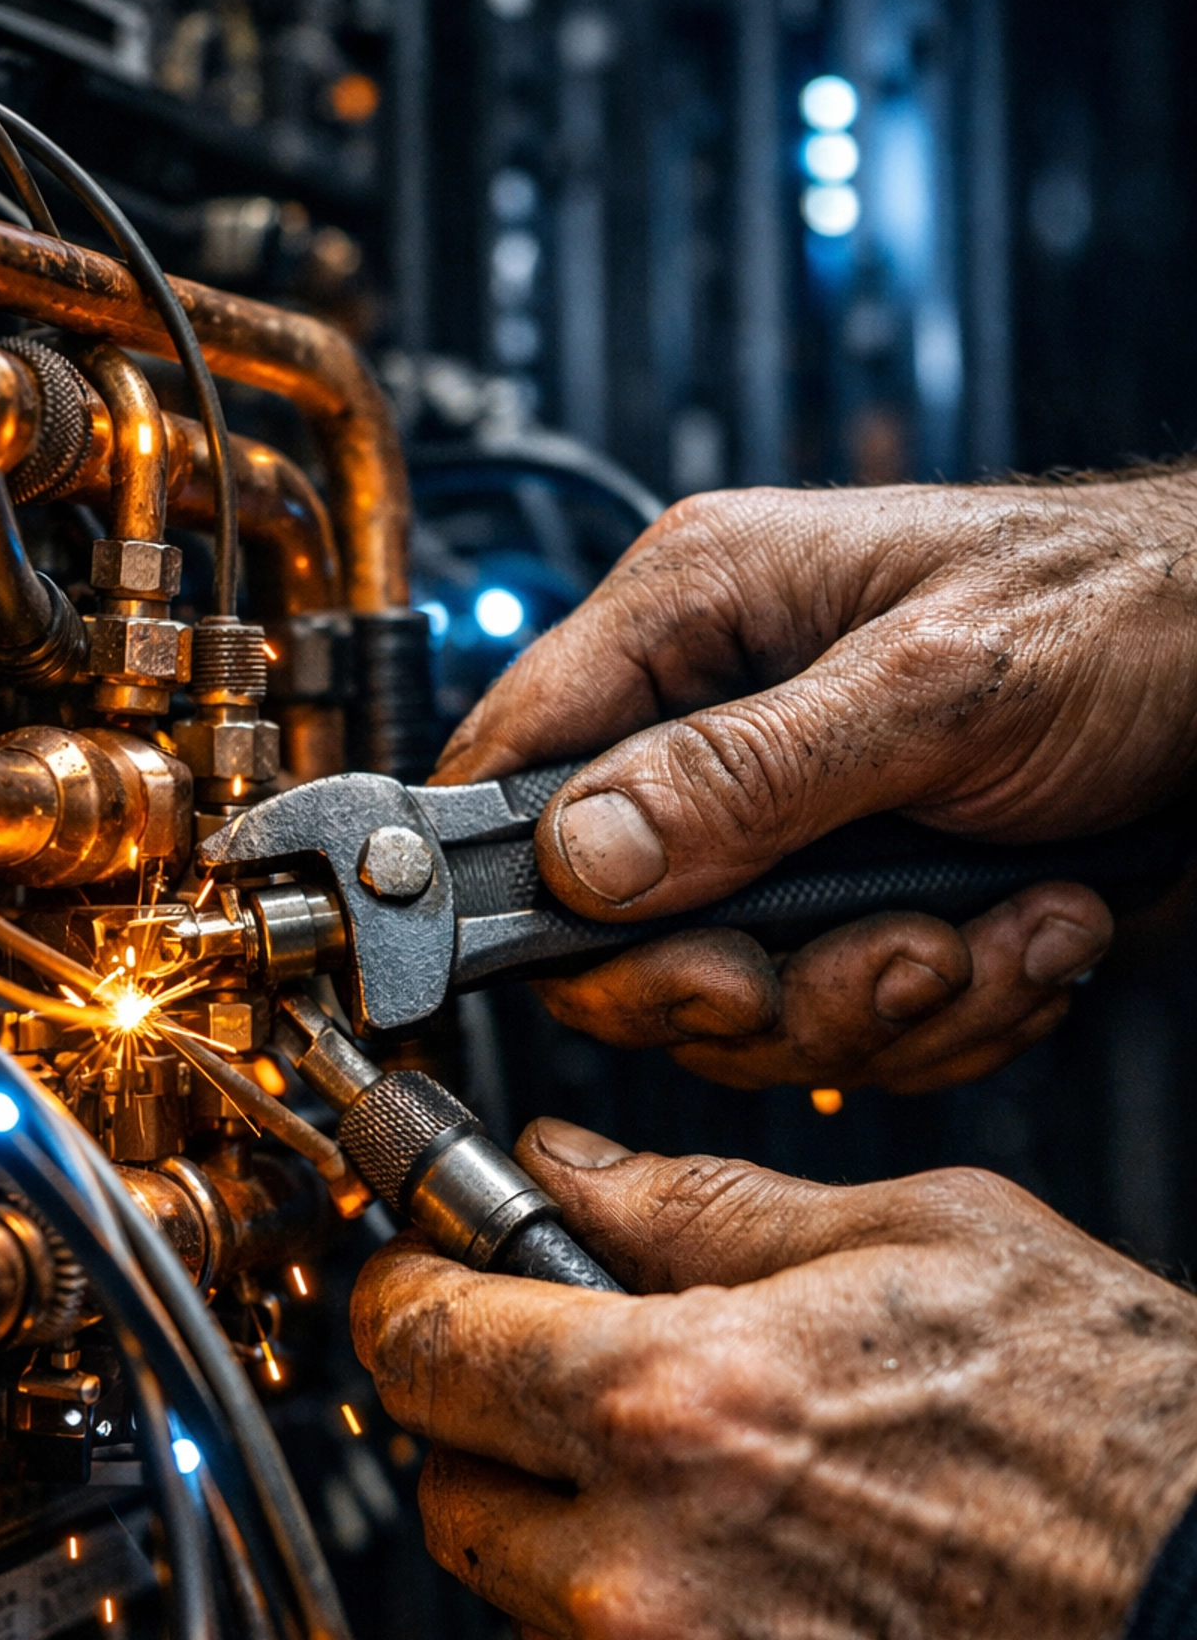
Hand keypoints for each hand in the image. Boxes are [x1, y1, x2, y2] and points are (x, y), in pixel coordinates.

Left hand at [350, 1117, 1196, 1639]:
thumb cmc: (1131, 1457)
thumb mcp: (932, 1242)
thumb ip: (704, 1207)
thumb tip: (569, 1171)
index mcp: (678, 1407)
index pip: (423, 1343)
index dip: (411, 1298)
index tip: (421, 1289)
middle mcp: (647, 1585)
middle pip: (446, 1492)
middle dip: (499, 1435)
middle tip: (604, 1405)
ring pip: (531, 1622)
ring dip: (587, 1562)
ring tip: (746, 1525)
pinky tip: (790, 1632)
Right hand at [433, 478, 1196, 1087]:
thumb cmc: (1127, 612)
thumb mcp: (935, 688)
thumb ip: (746, 778)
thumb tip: (579, 859)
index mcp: (694, 618)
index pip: (511, 763)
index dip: (520, 886)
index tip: (615, 963)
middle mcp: (716, 729)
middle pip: (614, 932)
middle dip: (751, 986)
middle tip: (872, 965)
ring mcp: (785, 831)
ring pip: (734, 1003)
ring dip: (878, 1006)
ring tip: (987, 938)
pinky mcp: (854, 908)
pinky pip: (836, 1026)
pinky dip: (943, 1019)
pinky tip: (1026, 939)